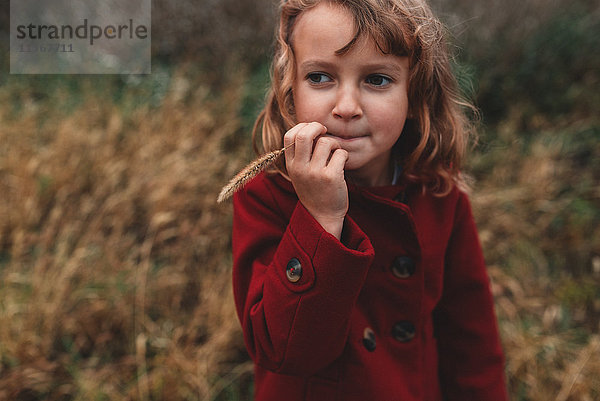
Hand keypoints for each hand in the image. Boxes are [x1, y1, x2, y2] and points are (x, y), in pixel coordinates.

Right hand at [284, 122, 348, 239]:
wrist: (323, 217)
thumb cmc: (314, 191)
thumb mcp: (301, 173)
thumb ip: (302, 154)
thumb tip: (312, 128)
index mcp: (291, 165)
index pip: (289, 135)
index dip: (303, 126)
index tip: (313, 131)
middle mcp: (300, 168)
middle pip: (305, 134)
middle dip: (317, 127)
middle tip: (325, 131)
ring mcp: (315, 173)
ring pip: (326, 142)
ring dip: (335, 144)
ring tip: (336, 154)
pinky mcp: (331, 177)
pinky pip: (340, 153)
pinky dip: (344, 155)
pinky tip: (343, 164)